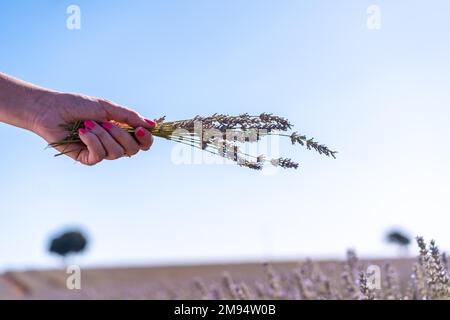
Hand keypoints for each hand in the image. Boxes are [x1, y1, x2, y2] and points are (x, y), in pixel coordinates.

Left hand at [30, 91, 155, 165]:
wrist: (51, 109)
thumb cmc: (77, 105)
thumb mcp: (107, 107)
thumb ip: (130, 116)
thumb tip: (152, 124)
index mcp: (121, 131)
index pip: (142, 143)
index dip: (146, 139)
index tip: (141, 130)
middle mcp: (113, 144)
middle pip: (132, 150)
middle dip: (121, 134)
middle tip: (105, 122)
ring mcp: (101, 152)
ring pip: (116, 153)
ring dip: (103, 135)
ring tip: (88, 124)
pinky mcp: (87, 158)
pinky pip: (99, 156)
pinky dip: (93, 142)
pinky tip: (82, 132)